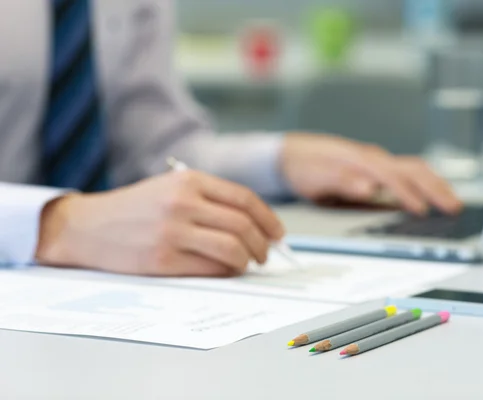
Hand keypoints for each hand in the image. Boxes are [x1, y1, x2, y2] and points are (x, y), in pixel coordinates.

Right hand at [35, 171, 284, 276]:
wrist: (88, 227)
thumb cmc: (136, 208)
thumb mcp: (171, 188)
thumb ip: (209, 200)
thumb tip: (253, 224)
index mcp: (189, 181)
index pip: (244, 199)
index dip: (268, 219)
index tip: (278, 233)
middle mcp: (183, 203)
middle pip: (243, 225)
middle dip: (262, 244)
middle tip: (265, 254)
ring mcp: (172, 232)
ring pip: (232, 249)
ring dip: (247, 260)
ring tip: (247, 264)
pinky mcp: (163, 260)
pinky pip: (210, 269)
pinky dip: (226, 272)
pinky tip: (226, 271)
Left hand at [280, 133, 462, 214]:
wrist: (292, 154)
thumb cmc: (305, 166)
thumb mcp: (316, 176)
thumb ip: (342, 181)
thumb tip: (369, 187)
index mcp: (361, 160)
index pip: (392, 177)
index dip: (408, 194)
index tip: (423, 211)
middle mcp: (373, 159)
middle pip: (413, 169)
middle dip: (435, 188)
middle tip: (455, 208)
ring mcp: (377, 162)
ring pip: (414, 170)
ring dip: (435, 185)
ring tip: (453, 204)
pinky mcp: (378, 169)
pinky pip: (408, 174)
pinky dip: (425, 184)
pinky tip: (433, 197)